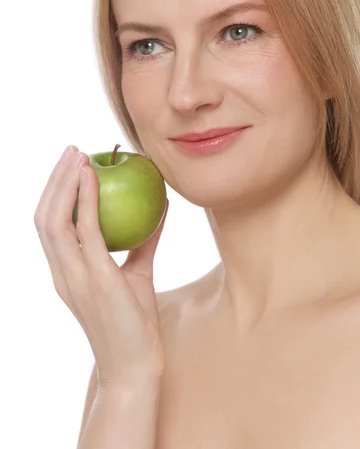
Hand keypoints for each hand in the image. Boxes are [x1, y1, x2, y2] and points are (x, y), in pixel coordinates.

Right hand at [34, 146, 168, 387]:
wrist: (136, 366)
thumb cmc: (135, 322)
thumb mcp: (138, 275)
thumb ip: (143, 242)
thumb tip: (160, 207)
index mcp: (65, 273)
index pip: (49, 226)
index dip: (54, 193)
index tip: (70, 165)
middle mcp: (62, 274)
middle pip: (43, 217)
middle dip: (53, 180)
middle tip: (72, 150)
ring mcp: (74, 277)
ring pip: (54, 220)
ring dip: (64, 183)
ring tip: (78, 156)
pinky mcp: (95, 279)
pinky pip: (86, 231)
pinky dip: (86, 200)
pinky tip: (95, 177)